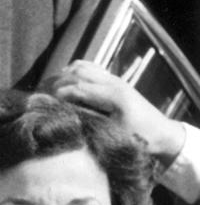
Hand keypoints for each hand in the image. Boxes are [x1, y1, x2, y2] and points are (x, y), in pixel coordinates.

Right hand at [50, 59, 184, 165]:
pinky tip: (66, 81)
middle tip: (41, 95)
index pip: (78, 87)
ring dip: (65, 74)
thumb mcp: (114, 135)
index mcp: (113, 96)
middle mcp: (113, 83)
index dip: (58, 94)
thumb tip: (65, 116)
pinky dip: (75, 70)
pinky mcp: (115, 81)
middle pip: (78, 73)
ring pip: (83, 66)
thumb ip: (90, 122)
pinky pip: (91, 67)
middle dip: (57, 82)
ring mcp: (115, 79)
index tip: (43, 103)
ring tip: (50, 88)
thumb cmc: (139, 138)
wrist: (162, 132)